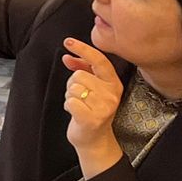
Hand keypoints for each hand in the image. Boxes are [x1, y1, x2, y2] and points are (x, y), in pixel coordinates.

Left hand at [61, 36, 125, 175]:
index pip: (99, 60)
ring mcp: (104, 107)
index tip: (68, 41)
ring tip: (79, 105)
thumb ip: (82, 69)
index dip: (83, 49)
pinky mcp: (92, 119)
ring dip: (70, 96)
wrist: (94, 139)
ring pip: (73, 88)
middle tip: (80, 97)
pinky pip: (70, 102)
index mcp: (113, 83)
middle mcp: (112, 94)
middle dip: (72, 85)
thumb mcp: (91, 88)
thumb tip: (68, 56)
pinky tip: (76, 113)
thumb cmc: (91, 110)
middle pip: (79, 76)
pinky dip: (68, 106)